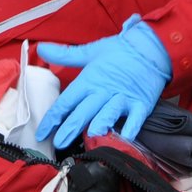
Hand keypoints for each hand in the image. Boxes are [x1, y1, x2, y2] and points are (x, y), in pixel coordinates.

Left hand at [35, 16, 170, 148]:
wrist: (150, 47)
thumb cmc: (119, 51)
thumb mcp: (90, 51)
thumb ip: (65, 55)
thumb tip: (41, 48)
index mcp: (90, 79)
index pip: (67, 101)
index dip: (53, 118)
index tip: (42, 133)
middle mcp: (104, 90)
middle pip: (84, 110)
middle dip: (71, 127)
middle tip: (59, 143)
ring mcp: (124, 98)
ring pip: (109, 112)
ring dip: (101, 123)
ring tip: (91, 136)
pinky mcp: (142, 103)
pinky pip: (136, 118)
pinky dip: (131, 128)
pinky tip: (125, 137)